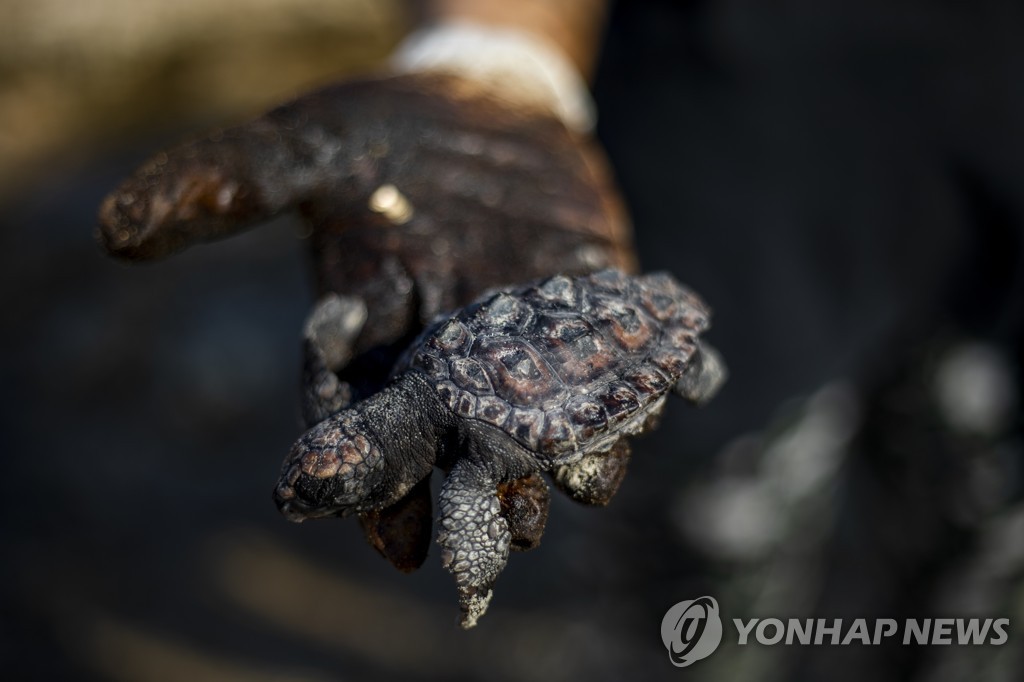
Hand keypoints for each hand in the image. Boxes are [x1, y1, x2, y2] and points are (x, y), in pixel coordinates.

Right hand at [98, 66, 635, 575]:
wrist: (483, 107)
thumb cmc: (380, 140)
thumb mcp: (301, 151)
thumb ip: (223, 186)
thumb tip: (112, 230)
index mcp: (377, 337)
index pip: (361, 415)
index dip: (359, 466)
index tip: (362, 519)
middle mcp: (453, 354)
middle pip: (455, 438)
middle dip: (461, 488)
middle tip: (476, 546)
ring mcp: (531, 334)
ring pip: (543, 411)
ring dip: (557, 451)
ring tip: (569, 490)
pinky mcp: (597, 302)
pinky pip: (620, 351)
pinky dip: (641, 376)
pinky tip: (660, 398)